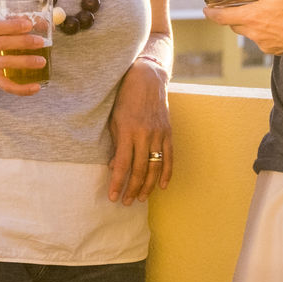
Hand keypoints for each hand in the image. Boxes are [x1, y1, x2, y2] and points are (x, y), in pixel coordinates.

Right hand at [0, 16, 49, 95]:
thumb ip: (16, 23)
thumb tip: (44, 24)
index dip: (12, 26)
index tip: (29, 24)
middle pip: (1, 44)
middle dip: (22, 42)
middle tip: (41, 42)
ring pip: (5, 64)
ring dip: (25, 62)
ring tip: (42, 61)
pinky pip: (6, 85)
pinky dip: (22, 88)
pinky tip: (36, 87)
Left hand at [107, 59, 171, 204]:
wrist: (146, 79)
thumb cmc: (125, 99)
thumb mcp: (114, 120)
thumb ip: (116, 144)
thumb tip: (115, 167)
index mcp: (127, 131)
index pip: (122, 164)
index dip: (118, 183)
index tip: (113, 197)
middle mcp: (144, 135)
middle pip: (139, 170)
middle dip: (132, 189)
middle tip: (126, 202)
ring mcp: (158, 134)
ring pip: (155, 167)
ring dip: (147, 185)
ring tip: (141, 198)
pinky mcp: (168, 132)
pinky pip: (169, 157)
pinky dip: (166, 173)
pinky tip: (161, 186)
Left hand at [202, 0, 282, 54]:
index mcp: (251, 18)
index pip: (221, 18)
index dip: (211, 13)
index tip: (206, 9)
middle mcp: (255, 35)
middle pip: (235, 25)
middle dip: (233, 16)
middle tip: (236, 5)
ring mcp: (266, 45)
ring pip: (250, 33)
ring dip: (251, 24)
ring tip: (262, 11)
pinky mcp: (278, 51)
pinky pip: (264, 41)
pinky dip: (265, 32)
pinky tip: (278, 22)